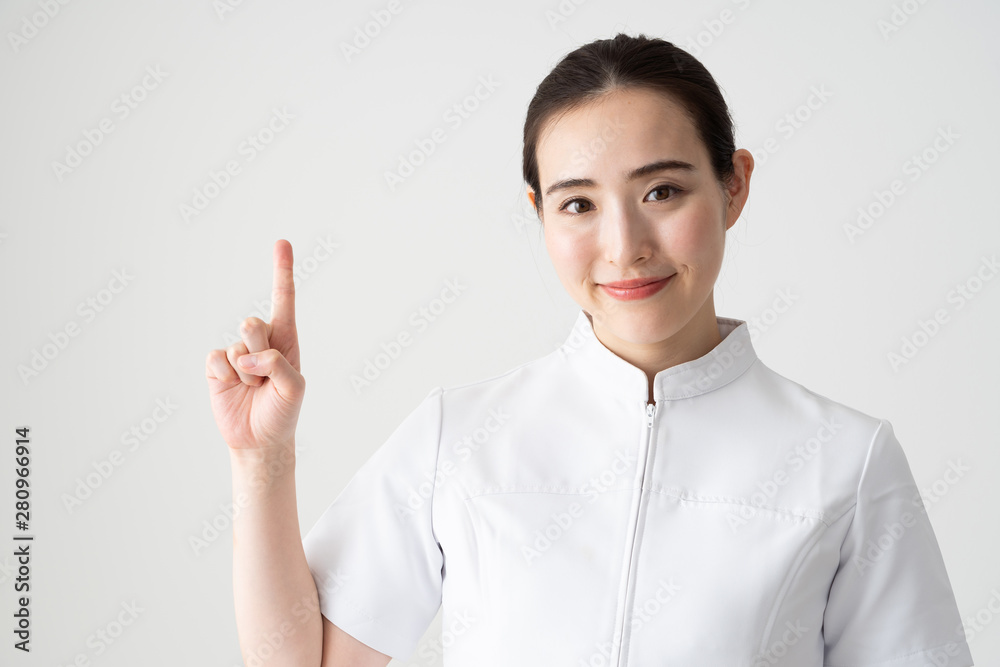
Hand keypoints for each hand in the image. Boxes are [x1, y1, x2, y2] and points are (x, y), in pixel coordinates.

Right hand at [205, 239, 304, 452]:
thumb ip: (278, 364)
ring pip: (235, 345)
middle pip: (253, 324)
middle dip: (259, 350)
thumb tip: (247, 356)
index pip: (283, 300)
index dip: (282, 270)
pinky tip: (233, 389)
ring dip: (246, 372)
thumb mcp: (295, 388)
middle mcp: (261, 341)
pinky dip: (225, 376)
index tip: (281, 242)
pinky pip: (215, 358)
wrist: (259, 441)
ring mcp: (237, 353)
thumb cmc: (283, 412)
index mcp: (286, 340)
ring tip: (254, 389)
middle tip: (264, 377)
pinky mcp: (216, 368)